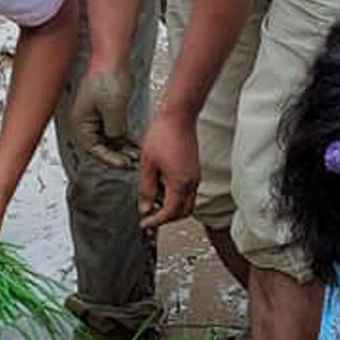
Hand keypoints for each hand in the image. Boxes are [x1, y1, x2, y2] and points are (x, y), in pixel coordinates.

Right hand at [63, 64, 139, 170]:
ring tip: (137, 156)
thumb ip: (114, 130)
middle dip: (117, 155)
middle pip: (101, 146)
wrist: (113, 58)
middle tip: (133, 163)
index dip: (110, 158)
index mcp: (80, 122)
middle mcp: (86, 122)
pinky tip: (135, 145)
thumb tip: (117, 142)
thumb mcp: (113, 109)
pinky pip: (114, 131)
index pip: (94, 149)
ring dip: (123, 149)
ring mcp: (96, 117)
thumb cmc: (108, 78)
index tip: (124, 164)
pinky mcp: (106, 112)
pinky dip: (124, 139)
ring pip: (109, 140)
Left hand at [137, 108, 201, 226]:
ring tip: (156, 201)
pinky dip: (177, 196)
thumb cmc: (164, 134)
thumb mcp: (147, 164)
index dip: (156, 221)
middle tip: (151, 216)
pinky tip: (163, 187)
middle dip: (167, 218)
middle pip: (183, 212)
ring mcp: (195, 176)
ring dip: (173, 208)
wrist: (179, 117)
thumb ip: (146, 189)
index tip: (145, 223)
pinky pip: (188, 191)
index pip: (170, 213)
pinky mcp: (194, 170)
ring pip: (187, 203)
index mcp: (179, 183)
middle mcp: (191, 182)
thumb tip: (145, 206)